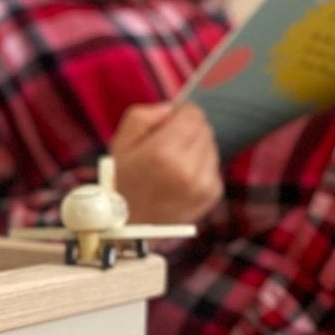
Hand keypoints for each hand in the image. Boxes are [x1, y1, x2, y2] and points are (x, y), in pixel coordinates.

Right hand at [110, 101, 222, 226]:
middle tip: (167, 147)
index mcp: (162, 153)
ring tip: (173, 165)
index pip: (193, 114)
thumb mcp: (121, 143)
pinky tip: (181, 178)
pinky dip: (200, 166)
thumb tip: (172, 109)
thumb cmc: (123, 181)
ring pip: (211, 146)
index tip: (168, 125)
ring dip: (195, 149)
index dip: (180, 114)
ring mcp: (203, 183)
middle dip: (187, 131)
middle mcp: (187, 169)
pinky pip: (214, 165)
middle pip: (204, 128)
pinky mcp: (212, 194)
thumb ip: (144, 115)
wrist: (130, 226)